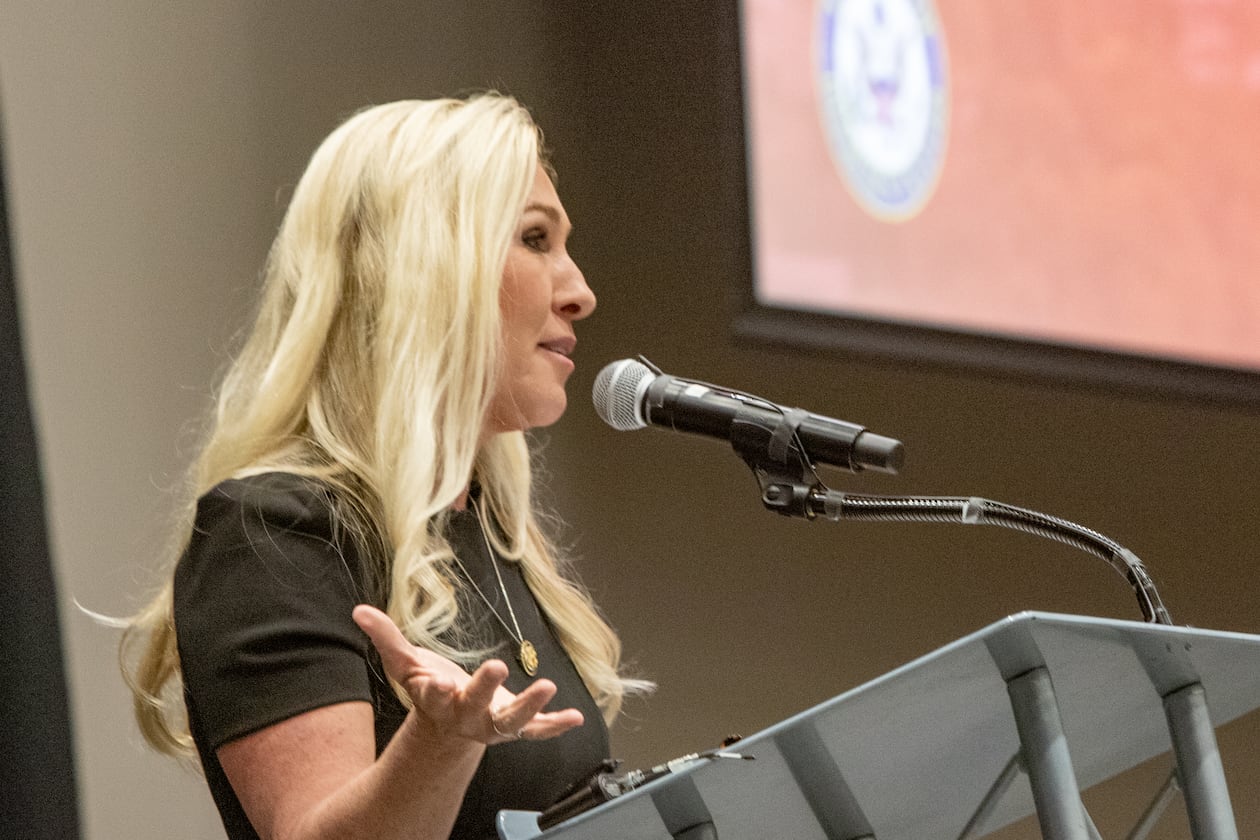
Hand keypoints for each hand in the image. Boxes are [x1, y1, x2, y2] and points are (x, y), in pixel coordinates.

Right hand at [352, 605, 584, 745]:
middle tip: (496, 668)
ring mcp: (494, 724)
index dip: (435, 689)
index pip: (434, 696)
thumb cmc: (431, 688)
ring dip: (530, 705)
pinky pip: (538, 729)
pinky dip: (556, 725)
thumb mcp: (407, 664)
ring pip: (512, 721)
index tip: (437, 681)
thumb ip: (386, 638)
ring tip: (548, 687)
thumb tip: (359, 610)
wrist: (449, 728)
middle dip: (485, 688)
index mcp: (438, 701)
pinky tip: (575, 716)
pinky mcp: (517, 727)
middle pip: (475, 705)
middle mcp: (466, 716)